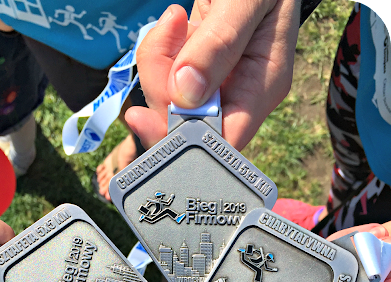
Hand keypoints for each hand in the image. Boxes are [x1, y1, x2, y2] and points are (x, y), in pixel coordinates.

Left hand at [126, 1, 299, 150]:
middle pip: (186, 124)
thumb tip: (187, 95)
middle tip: (165, 39)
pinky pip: (164, 77)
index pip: (221, 140)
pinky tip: (175, 21)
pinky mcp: (196, 69)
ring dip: (157, 63)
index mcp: (262, 86)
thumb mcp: (248, 0)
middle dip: (161, 90)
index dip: (182, 139)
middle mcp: (238, 94)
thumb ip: (220, 44)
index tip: (145, 119)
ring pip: (168, 102)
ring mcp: (215, 84)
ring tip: (174, 19)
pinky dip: (159, 50)